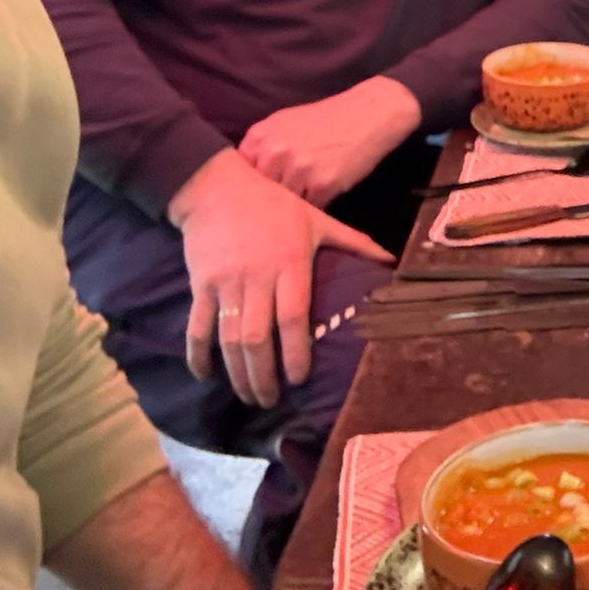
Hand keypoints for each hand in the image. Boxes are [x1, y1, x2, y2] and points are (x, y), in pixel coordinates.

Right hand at [168, 150, 392, 407]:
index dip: (295, 353)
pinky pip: (197, 326)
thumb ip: (354, 242)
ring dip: (237, 373)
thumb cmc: (273, 206)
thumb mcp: (317, 219)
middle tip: (271, 401)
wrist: (217, 188)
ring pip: (229, 339)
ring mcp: (226, 283)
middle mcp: (257, 278)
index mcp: (290, 264)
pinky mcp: (200, 284)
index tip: (300, 379)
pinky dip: (198, 354)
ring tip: (249, 396)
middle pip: (258, 338)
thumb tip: (391, 261)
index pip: (293, 317)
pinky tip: (206, 376)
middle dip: (263, 376)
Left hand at [236, 76, 421, 207]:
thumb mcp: (284, 122)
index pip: (238, 176)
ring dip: (293, 206)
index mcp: (260, 136)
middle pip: (259, 193)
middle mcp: (275, 152)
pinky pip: (310, 208)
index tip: (259, 191)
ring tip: (305, 196)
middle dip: (270, 198)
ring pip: (283, 204)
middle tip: (285, 197)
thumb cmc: (326, 119)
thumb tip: (241, 176)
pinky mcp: (322, 184)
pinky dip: (316, 205)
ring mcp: (298, 169)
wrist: (370, 114)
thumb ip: (261, 146)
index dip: (248, 186)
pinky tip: (325, 192)